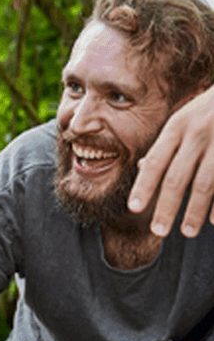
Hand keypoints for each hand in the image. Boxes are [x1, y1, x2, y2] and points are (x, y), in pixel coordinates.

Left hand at [128, 84, 213, 237]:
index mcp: (177, 126)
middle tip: (157, 231)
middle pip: (177, 177)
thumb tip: (140, 168)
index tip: (134, 208)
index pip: (155, 161)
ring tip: (186, 232)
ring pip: (204, 184)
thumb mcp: (184, 118)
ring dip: (194, 211)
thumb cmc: (209, 109)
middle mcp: (197, 133)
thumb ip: (165, 144)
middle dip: (166, 207)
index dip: (143, 186)